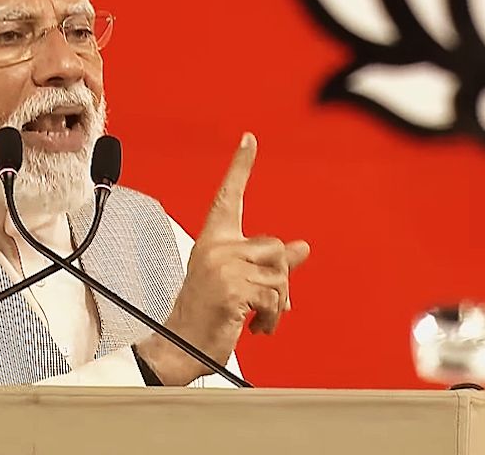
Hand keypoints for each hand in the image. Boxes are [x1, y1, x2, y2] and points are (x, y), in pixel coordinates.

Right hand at [136, 133, 309, 384]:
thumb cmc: (207, 314)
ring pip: (280, 275)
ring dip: (277, 304)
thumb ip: (268, 264)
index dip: (240, 167)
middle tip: (268, 305)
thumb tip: (303, 248)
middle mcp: (216, 248)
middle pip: (275, 248)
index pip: (230, 197)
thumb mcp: (238, 282)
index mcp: (214, 241)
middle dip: (281, 281)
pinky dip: (272, 318)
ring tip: (259, 319)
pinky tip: (257, 328)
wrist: (181, 345)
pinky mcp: (232, 288)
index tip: (249, 140)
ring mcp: (222, 267)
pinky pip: (274, 297)